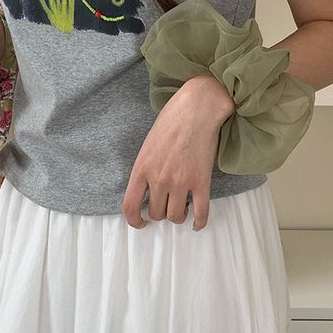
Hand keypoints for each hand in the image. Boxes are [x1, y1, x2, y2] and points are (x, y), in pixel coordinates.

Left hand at [122, 74, 235, 230]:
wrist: (196, 109)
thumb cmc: (171, 122)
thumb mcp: (147, 147)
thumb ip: (145, 170)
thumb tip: (147, 192)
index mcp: (141, 169)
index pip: (130, 207)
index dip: (134, 220)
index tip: (141, 222)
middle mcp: (159, 179)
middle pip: (157, 213)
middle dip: (161, 213)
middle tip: (168, 204)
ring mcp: (181, 181)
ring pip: (176, 216)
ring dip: (178, 216)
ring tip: (182, 207)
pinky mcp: (201, 181)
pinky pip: (201, 212)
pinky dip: (199, 222)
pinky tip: (197, 223)